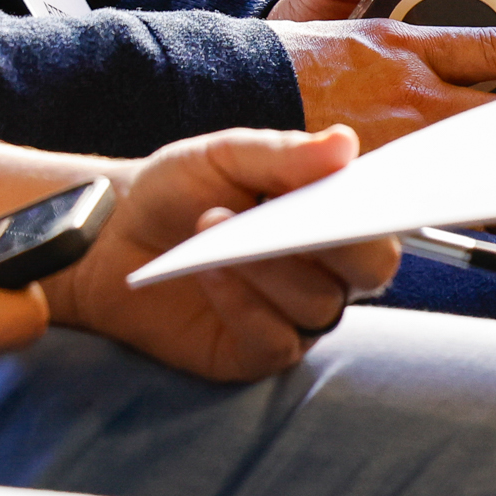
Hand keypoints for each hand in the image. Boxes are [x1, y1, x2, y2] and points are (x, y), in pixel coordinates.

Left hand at [45, 126, 398, 380]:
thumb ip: (284, 153)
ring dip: (271, 266)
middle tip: (296, 217)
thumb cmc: (177, 190)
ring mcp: (291, 317)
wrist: (112, 235)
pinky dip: (245, 303)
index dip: (383, 216)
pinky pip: (274, 339)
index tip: (363, 198)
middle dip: (338, 245)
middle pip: (369, 274)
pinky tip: (210, 270)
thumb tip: (345, 143)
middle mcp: (322, 273)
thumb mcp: (224, 155)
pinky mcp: (253, 353)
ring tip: (216, 226)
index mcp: (327, 221)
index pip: (381, 229)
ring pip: (318, 305)